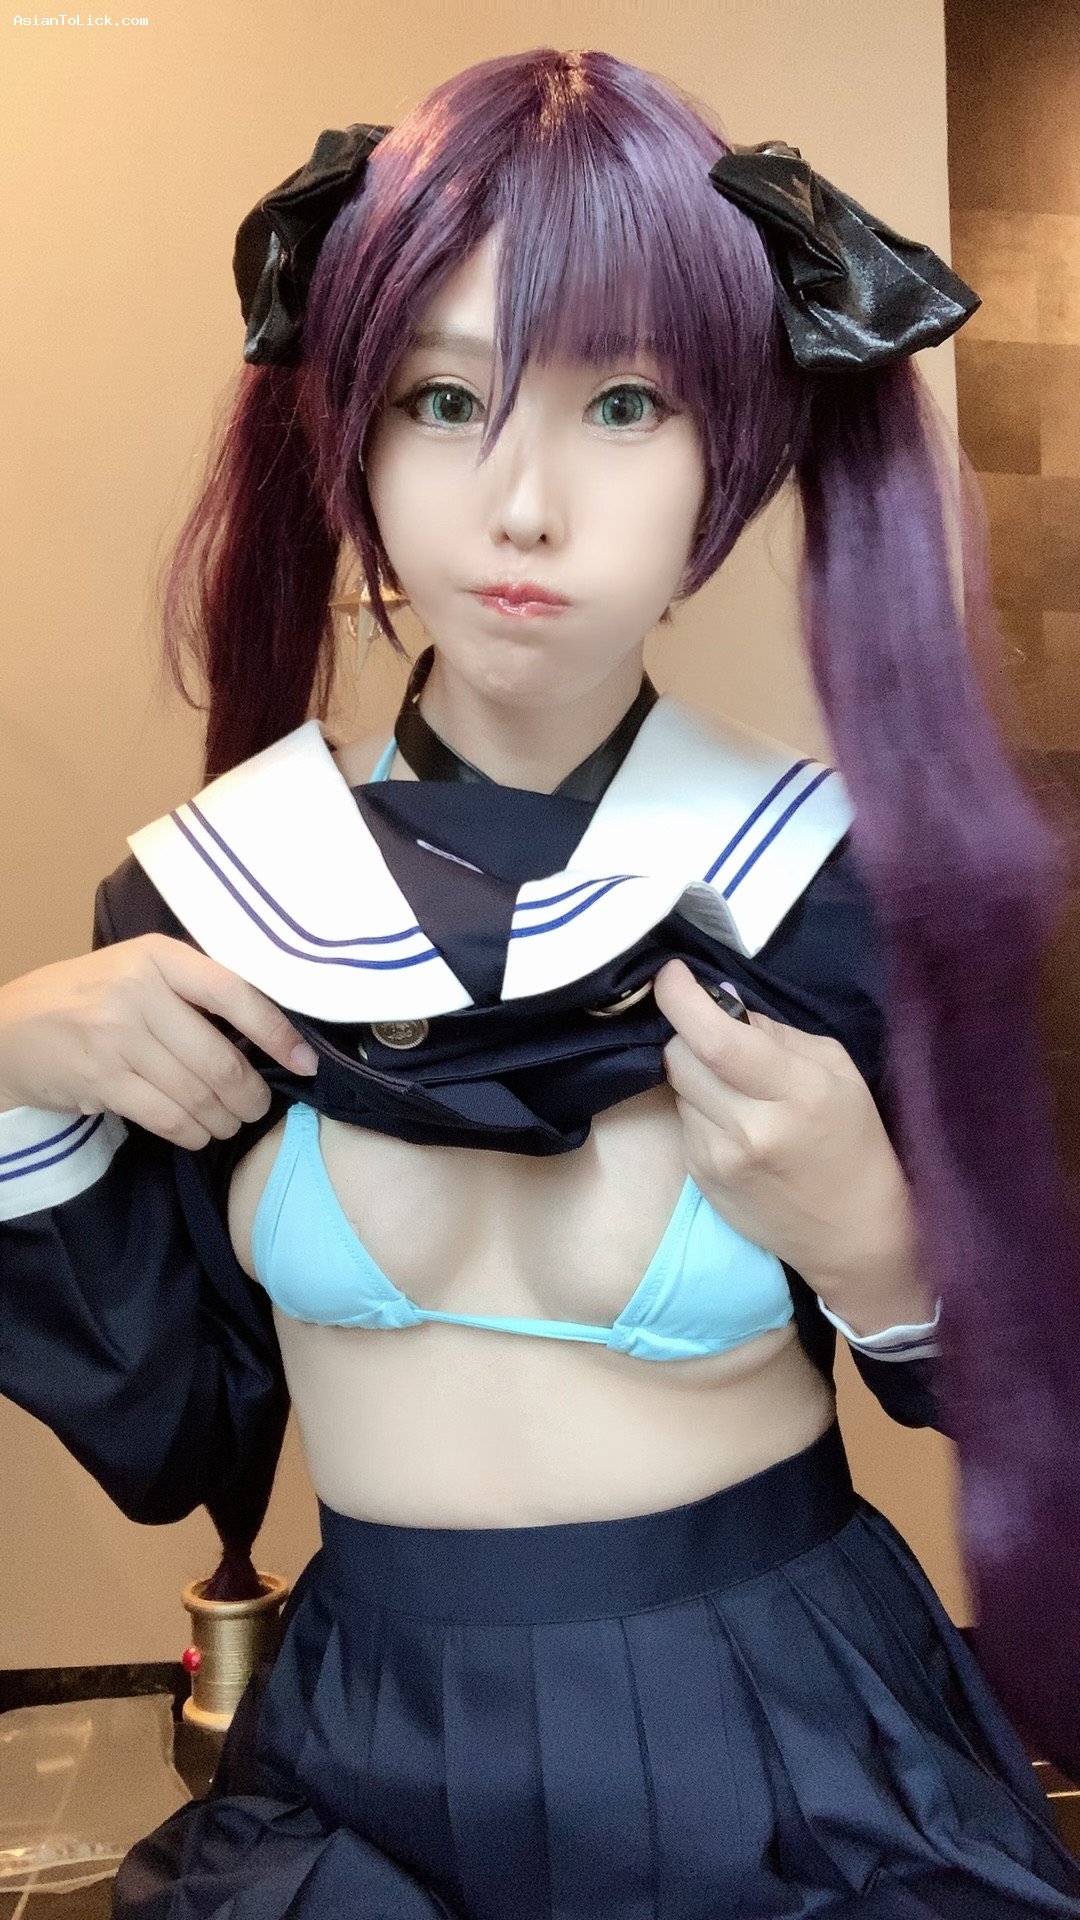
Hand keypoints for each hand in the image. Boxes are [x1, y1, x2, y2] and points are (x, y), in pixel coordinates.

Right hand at [0, 935, 317, 1150]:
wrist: (11, 1028)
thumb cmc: (90, 999)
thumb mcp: (138, 972)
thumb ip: (192, 990)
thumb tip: (270, 1030)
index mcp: (159, 956)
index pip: (235, 992)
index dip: (277, 1032)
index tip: (304, 1062)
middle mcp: (138, 989)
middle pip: (219, 1057)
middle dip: (249, 1094)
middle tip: (257, 1107)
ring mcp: (116, 1034)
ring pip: (197, 1092)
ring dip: (223, 1118)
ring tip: (228, 1123)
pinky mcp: (100, 1077)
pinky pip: (166, 1116)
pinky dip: (192, 1132)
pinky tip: (198, 1133)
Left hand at [653, 958, 929, 1325]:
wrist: (853, 1234)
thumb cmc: (854, 1142)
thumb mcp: (836, 1070)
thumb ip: (776, 1033)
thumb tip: (722, 1005)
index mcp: (795, 1092)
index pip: (715, 1037)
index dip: (681, 998)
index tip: (672, 973)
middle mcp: (749, 1127)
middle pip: (679, 1056)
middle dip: (688, 1032)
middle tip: (715, 1033)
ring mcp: (718, 1158)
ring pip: (676, 1086)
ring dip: (695, 1073)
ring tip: (736, 1087)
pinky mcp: (700, 1178)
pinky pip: (682, 1120)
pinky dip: (700, 1107)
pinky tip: (734, 1122)